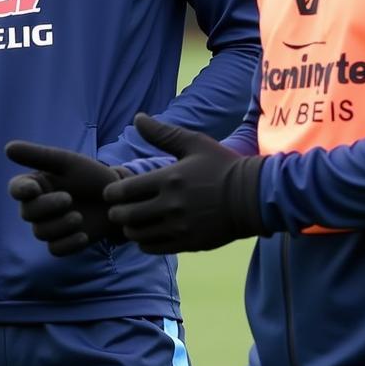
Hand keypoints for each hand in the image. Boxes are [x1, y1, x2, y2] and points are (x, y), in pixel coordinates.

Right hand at [6, 142, 125, 255]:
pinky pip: (56, 249)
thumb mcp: (67, 162)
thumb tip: (7, 148)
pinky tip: (84, 235)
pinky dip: (69, 243)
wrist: (117, 199)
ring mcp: (49, 226)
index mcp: (36, 185)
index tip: (34, 189)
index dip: (21, 190)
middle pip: (28, 213)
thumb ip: (38, 156)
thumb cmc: (90, 176)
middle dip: (47, 207)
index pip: (16, 189)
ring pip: (41, 233)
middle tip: (68, 199)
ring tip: (79, 217)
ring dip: (60, 225)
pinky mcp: (63, 242)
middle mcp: (38, 207)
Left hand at [104, 113, 266, 253]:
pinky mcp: (188, 243)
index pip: (124, 191)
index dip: (112, 193)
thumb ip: (162, 133)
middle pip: (126, 216)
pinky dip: (144, 242)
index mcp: (169, 179)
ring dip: (129, 228)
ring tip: (132, 222)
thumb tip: (137, 118)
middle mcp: (171, 205)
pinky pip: (154, 248)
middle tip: (118, 209)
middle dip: (116, 213)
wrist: (252, 196)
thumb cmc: (222, 166)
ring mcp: (179, 227)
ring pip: (138, 235)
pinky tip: (149, 233)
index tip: (113, 192)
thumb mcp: (194, 143)